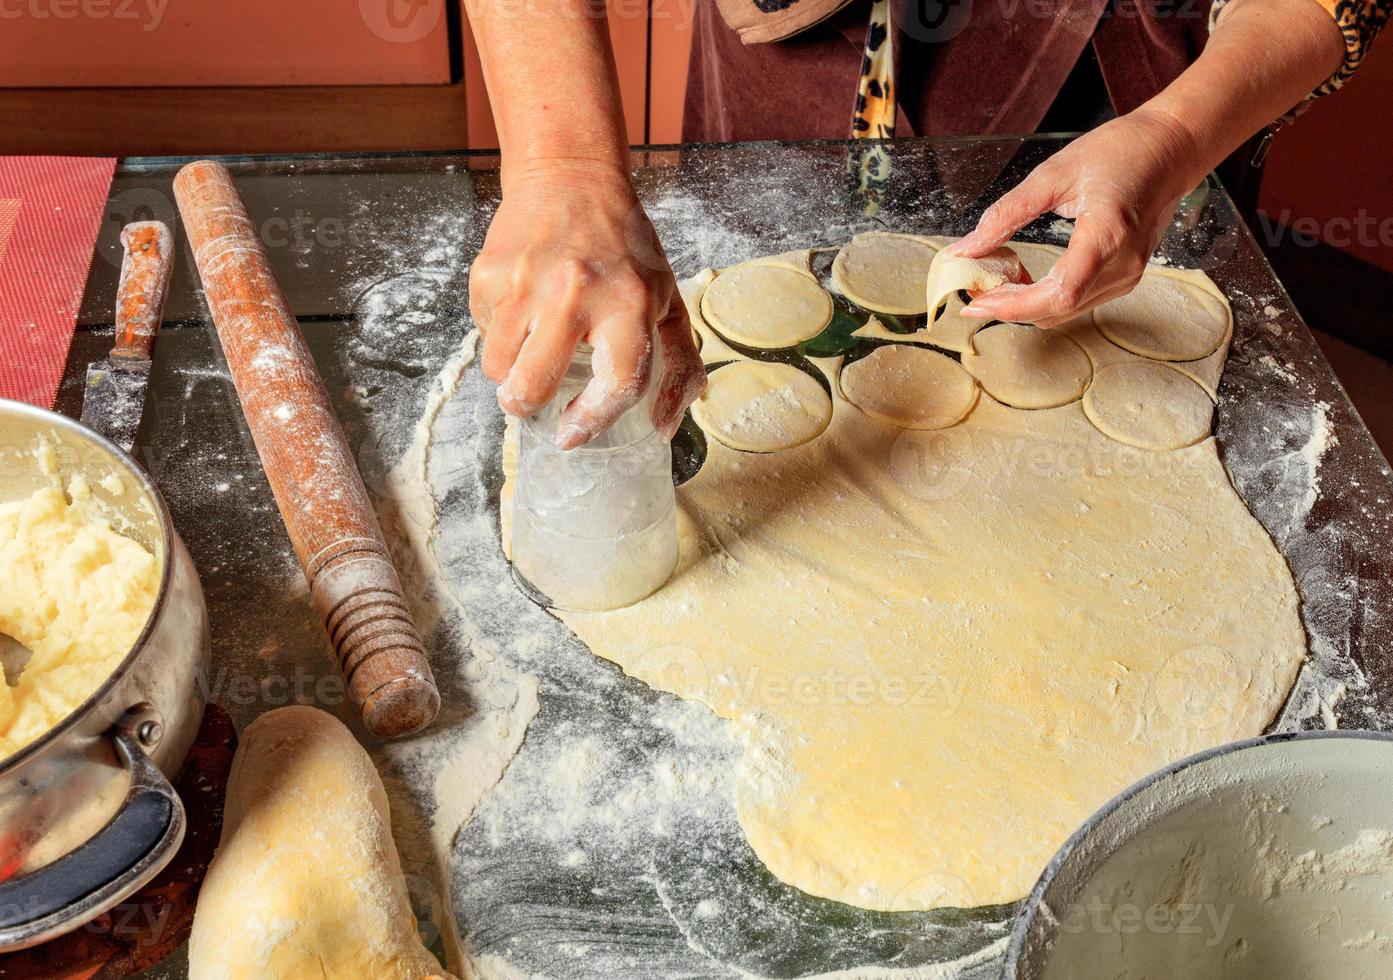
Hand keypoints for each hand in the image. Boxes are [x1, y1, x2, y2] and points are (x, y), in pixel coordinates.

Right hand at [469, 162, 705, 448]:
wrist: (571, 179)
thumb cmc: (624, 248)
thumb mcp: (666, 298)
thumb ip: (678, 363)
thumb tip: (664, 426)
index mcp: (629, 303)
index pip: (616, 383)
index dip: (593, 420)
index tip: (574, 434)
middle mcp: (575, 293)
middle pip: (534, 386)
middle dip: (528, 406)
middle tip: (534, 400)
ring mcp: (526, 282)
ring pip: (499, 367)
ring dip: (509, 372)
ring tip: (529, 349)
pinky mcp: (490, 272)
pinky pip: (482, 332)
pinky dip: (497, 334)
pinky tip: (520, 311)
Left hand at [950, 108, 1202, 327]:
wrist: (1170, 150)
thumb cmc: (1119, 152)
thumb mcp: (1054, 173)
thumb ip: (1008, 213)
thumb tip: (967, 248)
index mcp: (1107, 235)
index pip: (1059, 293)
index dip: (1014, 306)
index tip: (977, 303)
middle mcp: (1122, 264)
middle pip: (1058, 310)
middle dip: (1011, 307)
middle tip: (976, 289)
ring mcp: (1128, 275)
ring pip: (1065, 312)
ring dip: (1026, 303)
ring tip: (998, 278)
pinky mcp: (1126, 278)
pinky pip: (1078, 301)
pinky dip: (1046, 296)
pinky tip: (1025, 276)